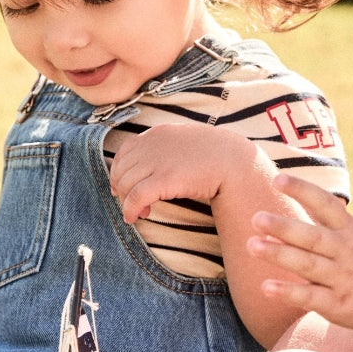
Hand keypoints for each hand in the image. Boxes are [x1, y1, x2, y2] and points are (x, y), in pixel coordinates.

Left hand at [109, 124, 252, 223]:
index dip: (118, 172)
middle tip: (133, 203)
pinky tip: (135, 217)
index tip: (121, 188)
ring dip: (127, 202)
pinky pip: (136, 197)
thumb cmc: (215, 154)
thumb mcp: (185, 141)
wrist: (234, 161)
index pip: (124, 153)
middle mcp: (152, 144)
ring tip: (140, 212)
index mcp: (156, 133)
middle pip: (121, 170)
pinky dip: (130, 209)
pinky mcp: (164, 179)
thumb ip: (165, 148)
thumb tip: (149, 165)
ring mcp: (157, 161)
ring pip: (126, 185)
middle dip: (122, 190)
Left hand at [248, 174, 352, 335]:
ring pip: (307, 265)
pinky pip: (310, 298)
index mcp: (349, 229)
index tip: (278, 179)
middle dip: (283, 227)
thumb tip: (291, 204)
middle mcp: (345, 251)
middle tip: (256, 218)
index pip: (325, 204)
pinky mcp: (337, 304)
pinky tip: (265, 287)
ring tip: (252, 245)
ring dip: (279, 255)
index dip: (302, 190)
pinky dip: (288, 292)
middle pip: (312, 237)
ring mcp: (341, 278)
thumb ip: (325, 219)